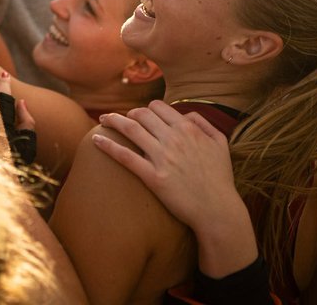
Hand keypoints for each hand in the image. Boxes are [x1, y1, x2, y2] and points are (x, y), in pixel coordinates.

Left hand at [94, 102, 239, 233]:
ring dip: (112, 120)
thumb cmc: (220, 178)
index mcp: (188, 129)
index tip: (139, 115)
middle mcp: (173, 139)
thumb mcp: (220, 143)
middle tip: (116, 118)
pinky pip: (125, 156)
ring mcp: (162, 157)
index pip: (158, 107)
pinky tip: (95, 140)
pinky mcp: (153, 177)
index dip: (146, 109)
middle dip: (126, 113)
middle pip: (141, 114)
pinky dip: (108, 145)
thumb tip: (186, 114)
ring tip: (102, 120)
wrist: (217, 210)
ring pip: (130, 129)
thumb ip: (204, 123)